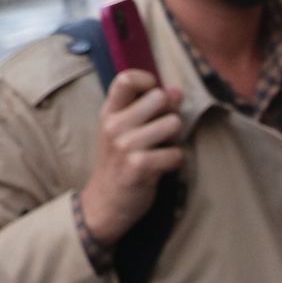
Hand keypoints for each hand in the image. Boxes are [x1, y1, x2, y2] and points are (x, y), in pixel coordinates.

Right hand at [78, 69, 185, 248]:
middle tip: (160, 133)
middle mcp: (114, 125)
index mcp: (109, 112)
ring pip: (173, 124)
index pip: (127, 79)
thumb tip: (176, 91)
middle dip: (170, 114)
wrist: (105, 204)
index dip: (149, 81)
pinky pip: (176, 153)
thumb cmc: (120, 163)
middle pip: (160, 98)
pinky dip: (175, 162)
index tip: (153, 94)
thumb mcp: (123, 131)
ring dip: (174, 139)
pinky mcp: (139, 166)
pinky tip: (160, 168)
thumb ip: (148, 109)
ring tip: (159, 151)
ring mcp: (125, 146)